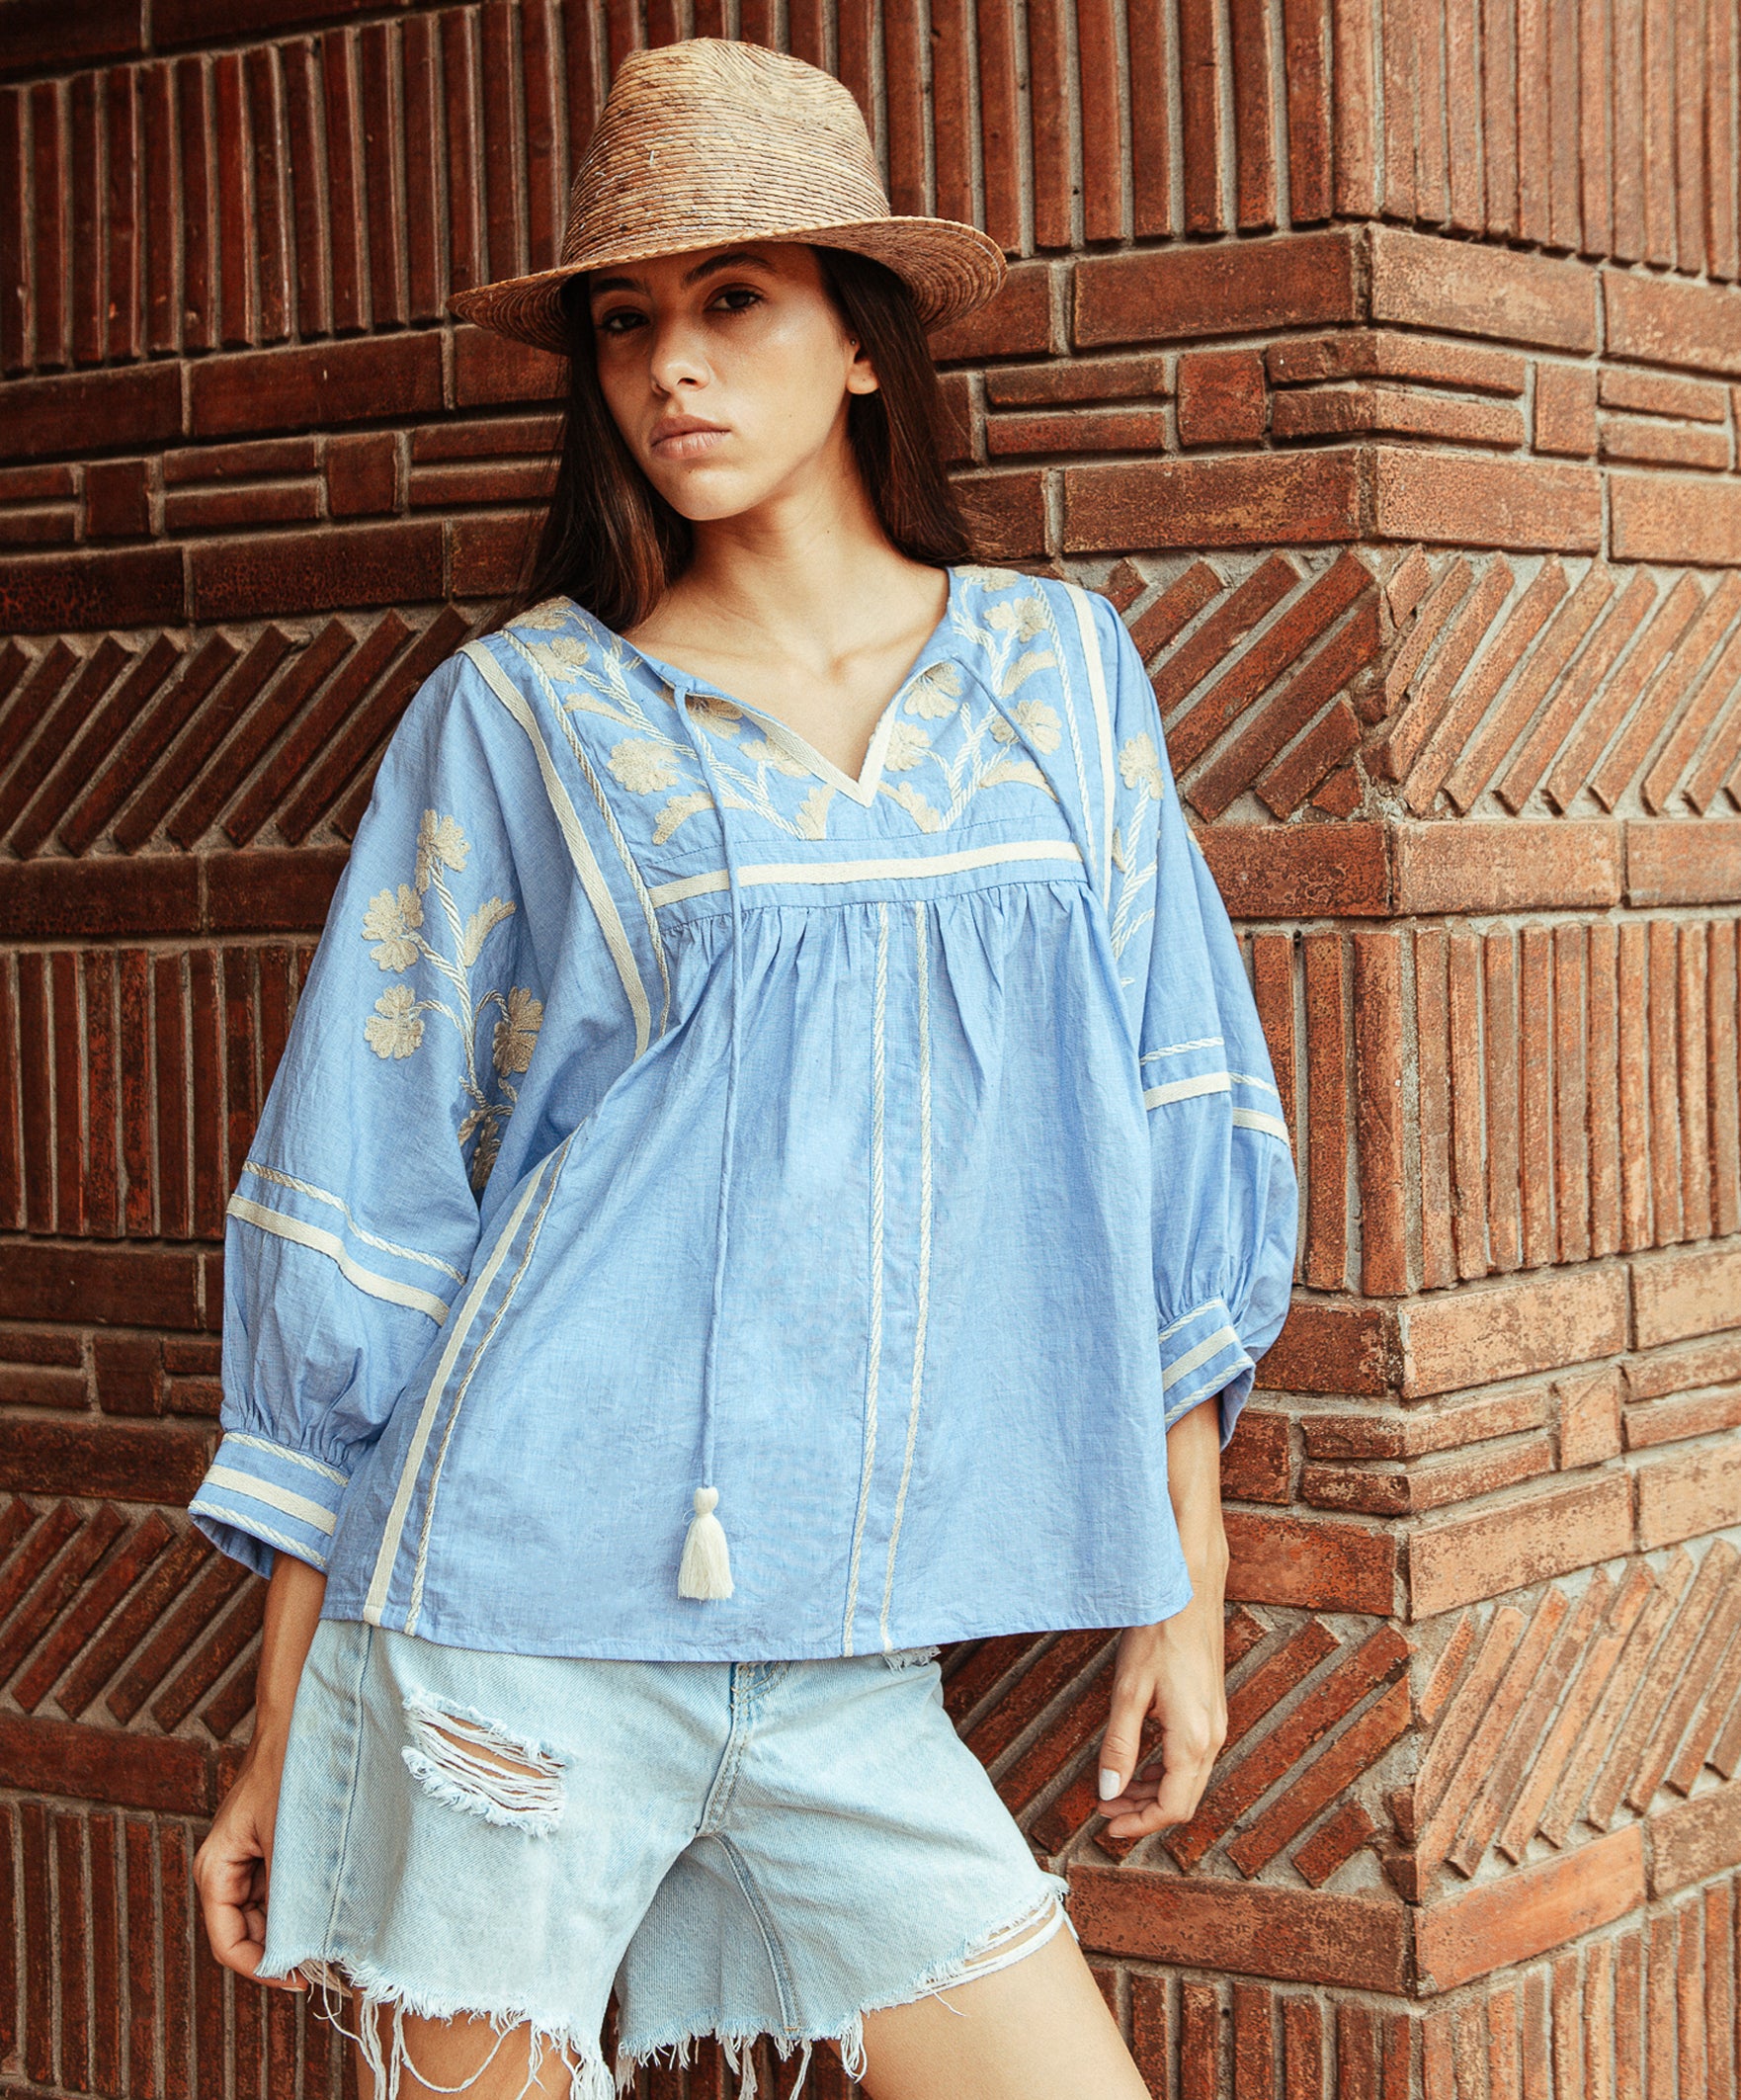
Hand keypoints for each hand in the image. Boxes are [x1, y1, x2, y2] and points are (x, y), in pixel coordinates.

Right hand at [191, 1548, 327, 1990]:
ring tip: (338, 1936)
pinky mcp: (271, 1843)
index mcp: (215, 1867)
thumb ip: (291, 1897)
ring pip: (268, 1913)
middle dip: (283, 1951)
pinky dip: (304, 1902)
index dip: (264, 1971)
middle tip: (328, 1964)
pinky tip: (337, 1905)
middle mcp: (226, 1866)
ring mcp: (249, 1855)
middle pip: (248, 1932)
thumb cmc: (292, 1772)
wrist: (302, 1718)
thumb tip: (303, 1948)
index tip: (303, 1980)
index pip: (229, 1943)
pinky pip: (282, 1889)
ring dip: (297, 1927)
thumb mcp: (291, 1842)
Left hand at [1096, 1395, 1229, 1837]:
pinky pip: (1190, 1754)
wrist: (1189, 1588)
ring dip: (1152, 1789)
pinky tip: (1137, 1760)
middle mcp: (1213, 1736)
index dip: (1139, 1824)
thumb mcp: (1129, 1692)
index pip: (1172, 1807)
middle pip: (1183, 1798)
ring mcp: (1215, 1721)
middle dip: (1143, 1811)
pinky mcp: (1210, 1706)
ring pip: (1187, 1777)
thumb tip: (1108, 1791)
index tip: (1107, 1828)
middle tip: (1104, 1811)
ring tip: (1114, 1789)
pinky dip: (1163, 1768)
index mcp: (1194, 1740)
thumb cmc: (1159, 1633)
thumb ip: (1119, 1746)